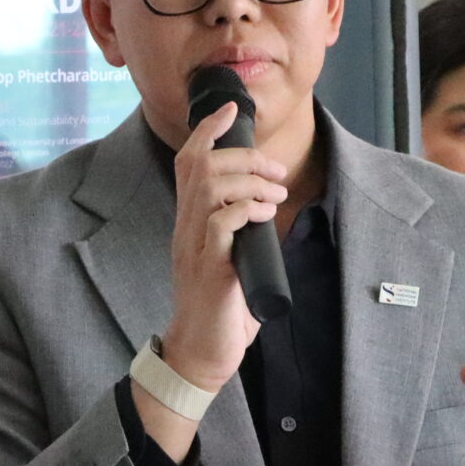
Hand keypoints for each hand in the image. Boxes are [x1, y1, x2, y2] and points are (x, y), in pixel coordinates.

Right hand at [158, 101, 285, 392]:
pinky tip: (267, 214)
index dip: (207, 131)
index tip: (230, 111)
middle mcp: (186, 228)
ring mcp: (195, 247)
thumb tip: (269, 208)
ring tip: (278, 193)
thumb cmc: (220, 311)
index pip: (187, 163)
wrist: (201, 354)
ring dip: (252, 180)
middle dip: (245, 156)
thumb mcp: (232, 259)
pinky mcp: (210, 267)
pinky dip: (249, 208)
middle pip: (202, 166)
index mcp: (189, 223)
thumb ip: (243, 232)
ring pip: (212, 187)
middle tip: (277, 171)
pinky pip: (222, 222)